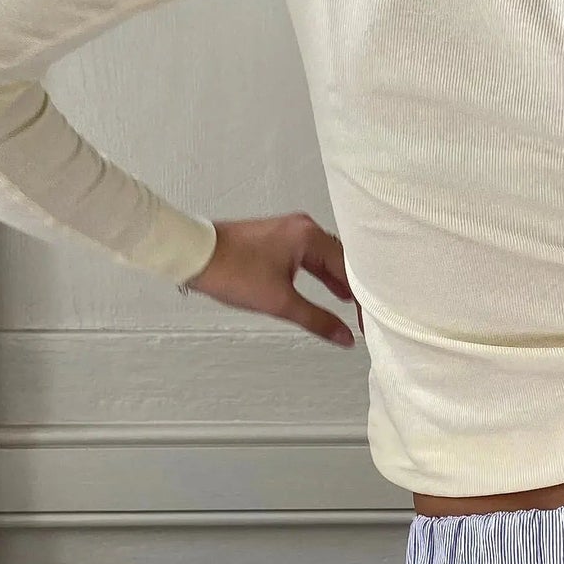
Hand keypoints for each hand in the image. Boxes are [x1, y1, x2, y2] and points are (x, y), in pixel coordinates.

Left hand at [184, 214, 362, 346]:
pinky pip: (309, 254)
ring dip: (337, 279)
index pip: (349, 268)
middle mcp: (303, 227)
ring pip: (325, 257)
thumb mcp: (279, 302)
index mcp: (309, 236)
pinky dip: (319, 272)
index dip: (361, 297)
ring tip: (351, 302)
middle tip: (367, 311)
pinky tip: (325, 287)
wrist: (194, 255)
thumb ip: (317, 320)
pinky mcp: (276, 237)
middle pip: (341, 259)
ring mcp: (289, 229)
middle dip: (354, 286)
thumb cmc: (231, 270)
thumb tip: (344, 336)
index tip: (369, 319)